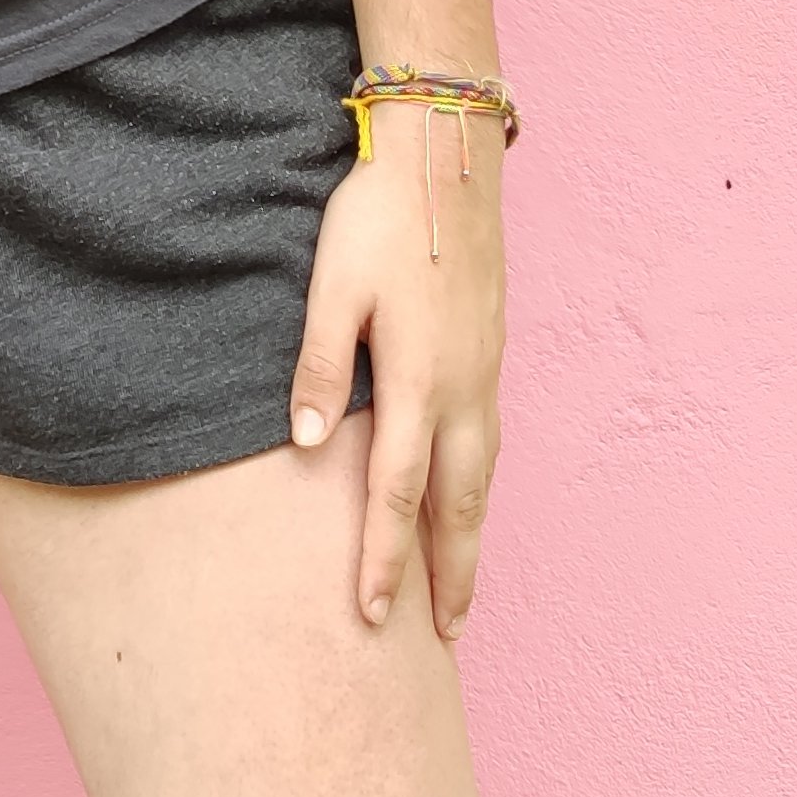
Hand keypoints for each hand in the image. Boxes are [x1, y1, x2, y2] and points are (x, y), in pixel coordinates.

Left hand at [286, 111, 507, 640]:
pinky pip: (489, 443)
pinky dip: (479, 489)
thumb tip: (305, 442)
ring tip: (461, 587)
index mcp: (418, 381)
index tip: (371, 616)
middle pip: (459, 506)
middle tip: (448, 638)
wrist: (446, 158)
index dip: (383, 560)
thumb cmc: (379, 218)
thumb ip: (319, 366)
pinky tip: (466, 497)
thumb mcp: (333, 288)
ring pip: (482, 477)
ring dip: (470, 537)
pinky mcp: (491, 351)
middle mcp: (463, 389)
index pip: (396, 494)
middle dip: (451, 576)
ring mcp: (485, 372)